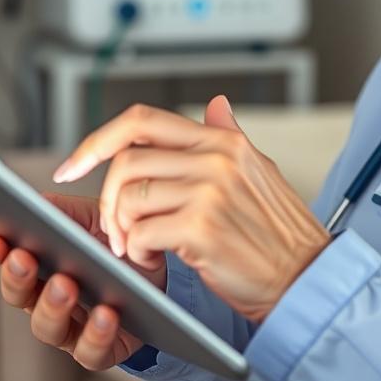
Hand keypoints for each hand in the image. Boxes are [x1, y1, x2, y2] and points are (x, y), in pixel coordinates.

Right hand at [0, 193, 165, 370]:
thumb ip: (64, 210)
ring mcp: (73, 328)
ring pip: (47, 327)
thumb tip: (35, 201)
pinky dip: (95, 334)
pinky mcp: (102, 349)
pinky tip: (105, 314)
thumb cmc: (120, 244)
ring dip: (52, 306)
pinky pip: (90, 351)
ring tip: (65, 284)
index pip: (11, 262)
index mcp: (43, 268)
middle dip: (18, 278)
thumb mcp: (95, 218)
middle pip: (21, 297)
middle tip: (25, 259)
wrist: (161, 271)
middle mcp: (50, 301)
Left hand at [51, 96, 330, 321]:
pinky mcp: (202, 228)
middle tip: (113, 226)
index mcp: (225, 140)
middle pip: (127, 160)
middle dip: (107, 197)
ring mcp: (210, 191)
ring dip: (121, 228)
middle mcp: (217, 157)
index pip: (143, 120)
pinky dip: (135, 249)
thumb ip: (229, 136)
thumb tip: (216, 103)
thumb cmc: (280, 232)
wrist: (306, 276)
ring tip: (135, 245)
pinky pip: (141, 231)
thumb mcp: (259, 170)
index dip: (98, 139)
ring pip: (130, 196)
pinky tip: (151, 258)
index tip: (74, 164)